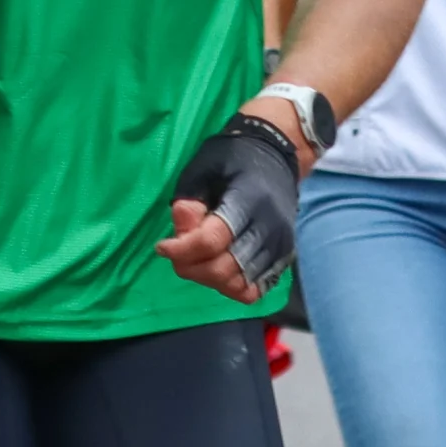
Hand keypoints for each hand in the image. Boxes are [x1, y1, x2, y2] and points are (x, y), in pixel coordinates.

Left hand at [159, 114, 300, 300]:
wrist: (276, 156)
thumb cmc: (234, 159)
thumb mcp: (202, 168)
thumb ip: (189, 201)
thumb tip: (181, 236)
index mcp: (249, 200)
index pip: (211, 241)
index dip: (181, 249)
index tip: (162, 246)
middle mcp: (269, 228)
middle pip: (223, 269)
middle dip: (191, 266)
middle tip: (176, 253)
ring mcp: (280, 247)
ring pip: (237, 285)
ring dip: (208, 278)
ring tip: (196, 259)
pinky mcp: (283, 258)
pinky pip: (253, 290)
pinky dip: (229, 286)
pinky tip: (216, 267)